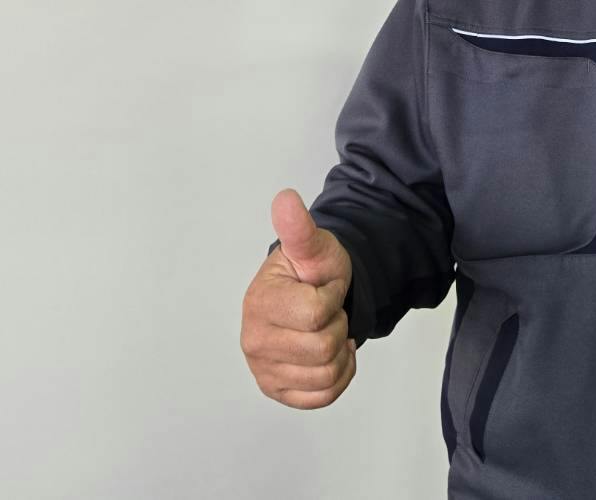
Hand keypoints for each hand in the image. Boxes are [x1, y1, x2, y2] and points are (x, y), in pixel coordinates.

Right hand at [241, 188, 356, 408]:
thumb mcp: (312, 247)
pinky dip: (338, 376)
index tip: (322, 288)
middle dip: (337, 325)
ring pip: (326, 375)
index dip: (331, 299)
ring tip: (327, 330)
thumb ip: (298, 229)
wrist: (313, 295)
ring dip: (340, 352)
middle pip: (324, 349)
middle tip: (326, 311)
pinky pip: (323, 397)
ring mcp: (264, 369)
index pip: (316, 314)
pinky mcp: (277, 390)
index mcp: (260, 303)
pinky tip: (330, 355)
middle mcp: (254, 341)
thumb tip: (285, 199)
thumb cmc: (312, 271)